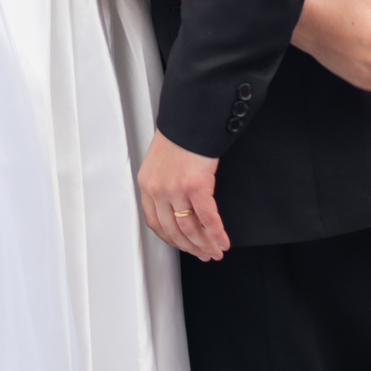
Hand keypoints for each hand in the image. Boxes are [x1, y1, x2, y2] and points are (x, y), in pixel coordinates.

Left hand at [137, 129, 227, 260]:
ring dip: (205, 245)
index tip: (182, 246)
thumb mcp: (160, 162)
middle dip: (191, 247)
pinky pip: (207, 218)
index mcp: (147, 184)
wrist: (189, 116)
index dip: (171, 240)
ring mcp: (175, 189)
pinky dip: (217, 233)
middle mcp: (157, 190)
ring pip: (190, 229)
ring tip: (215, 251)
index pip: (155, 223)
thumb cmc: (178, 135)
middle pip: (173, 231)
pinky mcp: (195, 186)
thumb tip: (175, 206)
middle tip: (203, 254)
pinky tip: (223, 241)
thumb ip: (163, 184)